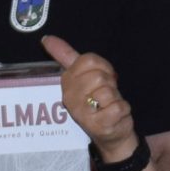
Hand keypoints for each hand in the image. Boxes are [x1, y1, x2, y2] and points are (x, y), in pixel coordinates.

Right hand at [41, 35, 137, 161]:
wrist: (111, 132)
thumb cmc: (98, 100)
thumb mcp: (82, 76)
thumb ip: (65, 56)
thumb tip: (47, 38)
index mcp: (66, 83)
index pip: (88, 60)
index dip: (102, 66)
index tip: (102, 77)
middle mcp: (70, 98)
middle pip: (98, 76)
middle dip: (109, 83)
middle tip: (106, 94)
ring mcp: (82, 114)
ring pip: (107, 91)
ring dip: (115, 97)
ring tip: (108, 105)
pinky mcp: (98, 125)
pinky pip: (117, 107)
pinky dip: (123, 109)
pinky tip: (115, 115)